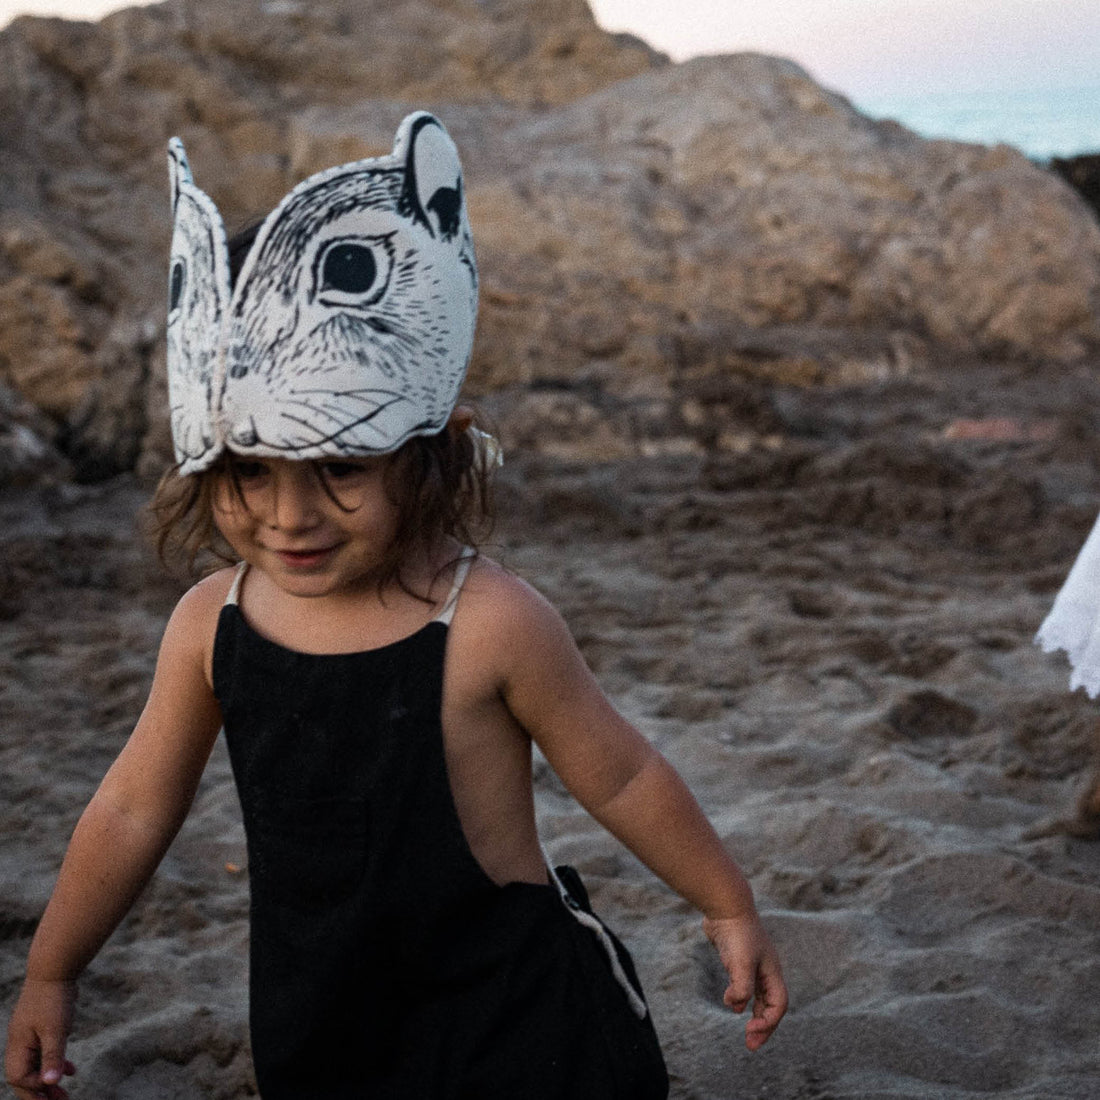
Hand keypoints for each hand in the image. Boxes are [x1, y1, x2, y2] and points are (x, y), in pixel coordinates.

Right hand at [4, 979, 76, 1099]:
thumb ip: (53, 1056)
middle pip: (25, 1076)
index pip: (20, 1078)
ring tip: (64, 1094)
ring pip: (36, 1065)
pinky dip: (55, 1062)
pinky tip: (70, 1069)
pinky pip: (44, 1052)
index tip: (54, 1093)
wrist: (55, 968)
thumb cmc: (54, 999)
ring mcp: (29, 1035)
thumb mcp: (56, 1029)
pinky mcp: (41, 1028)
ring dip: (49, 1080)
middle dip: (40, 1092)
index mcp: (17, 1045)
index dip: (35, 1089)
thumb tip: (50, 1083)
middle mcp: (19, 1043)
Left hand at [702, 914, 787, 1050]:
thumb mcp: (741, 963)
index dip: (768, 1022)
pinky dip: (740, 998)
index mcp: (772, 971)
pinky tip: (730, 1002)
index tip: (750, 1031)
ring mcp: (752, 964)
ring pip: (758, 997)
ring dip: (754, 1014)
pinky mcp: (737, 959)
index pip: (778, 1004)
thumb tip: (736, 1007)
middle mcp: (766, 970)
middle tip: (751, 1045)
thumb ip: (741, 987)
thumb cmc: (737, 933)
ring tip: (747, 1031)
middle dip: (763, 1026)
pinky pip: (744, 985)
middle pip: (770, 1005)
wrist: (725, 905)